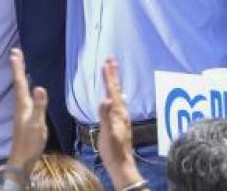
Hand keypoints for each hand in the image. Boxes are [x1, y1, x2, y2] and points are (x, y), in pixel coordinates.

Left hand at [5, 48, 47, 173]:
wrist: (22, 159)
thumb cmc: (30, 142)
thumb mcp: (37, 124)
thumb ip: (40, 106)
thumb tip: (40, 87)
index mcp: (23, 104)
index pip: (20, 82)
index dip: (18, 67)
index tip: (15, 52)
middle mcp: (20, 105)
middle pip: (19, 82)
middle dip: (18, 68)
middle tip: (15, 52)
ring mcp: (22, 112)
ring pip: (20, 89)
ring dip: (20, 76)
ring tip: (20, 66)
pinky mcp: (24, 117)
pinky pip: (24, 96)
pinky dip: (25, 87)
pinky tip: (27, 90)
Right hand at [97, 57, 140, 185]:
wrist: (121, 165)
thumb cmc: (113, 150)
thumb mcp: (107, 133)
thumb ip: (105, 116)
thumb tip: (105, 99)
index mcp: (118, 113)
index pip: (112, 90)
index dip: (109, 77)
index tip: (106, 62)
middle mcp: (121, 113)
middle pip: (116, 90)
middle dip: (113, 75)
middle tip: (111, 60)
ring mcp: (121, 118)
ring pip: (118, 96)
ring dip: (114, 84)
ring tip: (113, 74)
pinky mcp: (120, 123)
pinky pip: (118, 104)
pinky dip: (117, 96)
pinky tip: (120, 98)